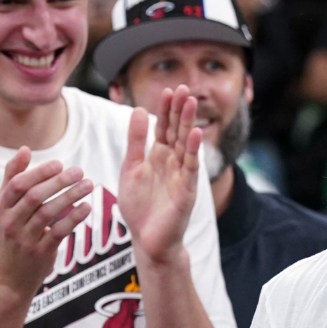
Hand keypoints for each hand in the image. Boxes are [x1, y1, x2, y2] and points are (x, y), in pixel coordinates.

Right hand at [0, 149, 93, 295]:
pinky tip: (87, 207)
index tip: (59, 164)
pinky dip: (74, 218)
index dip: (39, 173)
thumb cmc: (9, 235)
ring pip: (48, 213)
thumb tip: (24, 149)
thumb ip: (12, 177)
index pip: (18, 185)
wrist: (6, 278)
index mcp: (1, 208)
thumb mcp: (4, 208)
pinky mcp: (40, 253)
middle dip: (59, 182)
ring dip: (71, 197)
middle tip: (79, 171)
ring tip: (88, 185)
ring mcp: (25, 239)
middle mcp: (10, 223)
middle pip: (35, 197)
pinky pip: (59, 232)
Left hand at [119, 85, 201, 265]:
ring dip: (188, 123)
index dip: (165, 109)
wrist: (148, 240)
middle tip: (183, 87)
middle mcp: (172, 162)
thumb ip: (135, 142)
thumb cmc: (140, 207)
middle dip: (179, 110)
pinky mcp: (186, 190)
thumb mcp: (131, 169)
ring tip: (191, 102)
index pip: (163, 127)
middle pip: (176, 130)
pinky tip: (195, 134)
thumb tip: (139, 110)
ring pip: (185, 144)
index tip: (166, 90)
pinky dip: (192, 150)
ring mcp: (181, 175)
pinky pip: (190, 167)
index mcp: (158, 156)